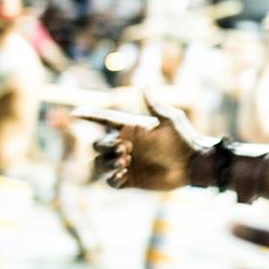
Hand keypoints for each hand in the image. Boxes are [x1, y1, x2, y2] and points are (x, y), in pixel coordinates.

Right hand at [75, 94, 202, 190]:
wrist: (193, 163)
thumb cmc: (183, 139)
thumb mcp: (169, 120)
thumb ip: (155, 105)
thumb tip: (145, 85)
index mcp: (131, 128)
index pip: (105, 120)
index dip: (90, 115)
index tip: (75, 113)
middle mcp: (125, 145)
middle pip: (97, 144)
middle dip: (104, 146)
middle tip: (125, 149)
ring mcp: (126, 163)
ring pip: (100, 163)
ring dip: (107, 162)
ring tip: (126, 162)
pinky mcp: (130, 180)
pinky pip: (109, 182)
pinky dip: (111, 178)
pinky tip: (122, 175)